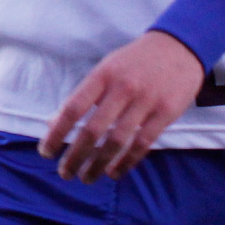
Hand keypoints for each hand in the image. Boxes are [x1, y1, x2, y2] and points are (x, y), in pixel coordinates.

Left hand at [37, 30, 203, 181]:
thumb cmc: (134, 61)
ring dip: (98, 164)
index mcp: (102, 75)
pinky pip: (142, 144)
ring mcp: (146, 101)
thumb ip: (83, 95)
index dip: (57, 133)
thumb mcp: (105, 68)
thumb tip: (54, 123)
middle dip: (75, 156)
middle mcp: (122, 88)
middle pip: (93, 129)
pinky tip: (113, 173)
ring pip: (117, 141)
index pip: (73, 108)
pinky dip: (126, 162)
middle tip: (64, 174)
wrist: (179, 46)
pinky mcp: (166, 113)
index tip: (46, 152)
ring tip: (86, 178)